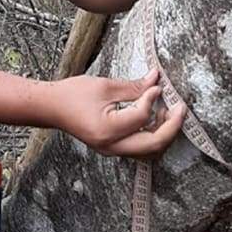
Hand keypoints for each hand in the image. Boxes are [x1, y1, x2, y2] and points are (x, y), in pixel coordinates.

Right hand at [54, 68, 185, 157]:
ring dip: (164, 132)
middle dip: (172, 126)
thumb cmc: (72, 94)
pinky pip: (139, 147)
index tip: (157, 84)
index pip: (142, 117)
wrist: (51, 108)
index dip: (153, 98)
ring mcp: (112, 150)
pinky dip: (152, 134)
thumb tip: (156, 80)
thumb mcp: (105, 85)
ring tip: (169, 111)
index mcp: (108, 130)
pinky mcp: (113, 147)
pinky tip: (155, 116)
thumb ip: (134, 86)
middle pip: (153, 144)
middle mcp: (112, 146)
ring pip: (149, 150)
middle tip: (180, 107)